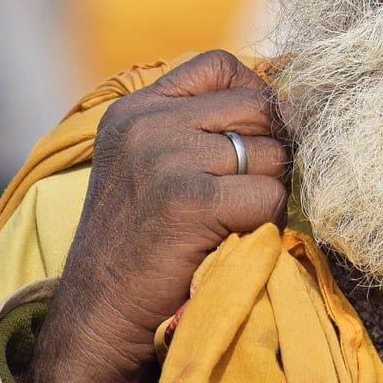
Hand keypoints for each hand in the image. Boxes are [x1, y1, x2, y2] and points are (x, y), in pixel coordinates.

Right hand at [28, 51, 288, 382]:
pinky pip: (268, 196)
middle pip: (258, 107)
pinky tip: (232, 241)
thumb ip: (194, 126)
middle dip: (271, 150)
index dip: (254, 95)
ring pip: (272, 155)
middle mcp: (148, 123)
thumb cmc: (137, 245)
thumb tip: (285, 101)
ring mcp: (166, 158)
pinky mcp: (189, 200)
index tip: (252, 138)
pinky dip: (265, 224)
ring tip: (231, 222)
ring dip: (268, 192)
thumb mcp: (147, 164)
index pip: (220, 64)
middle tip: (248, 193)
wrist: (97, 318)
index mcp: (135, 108)